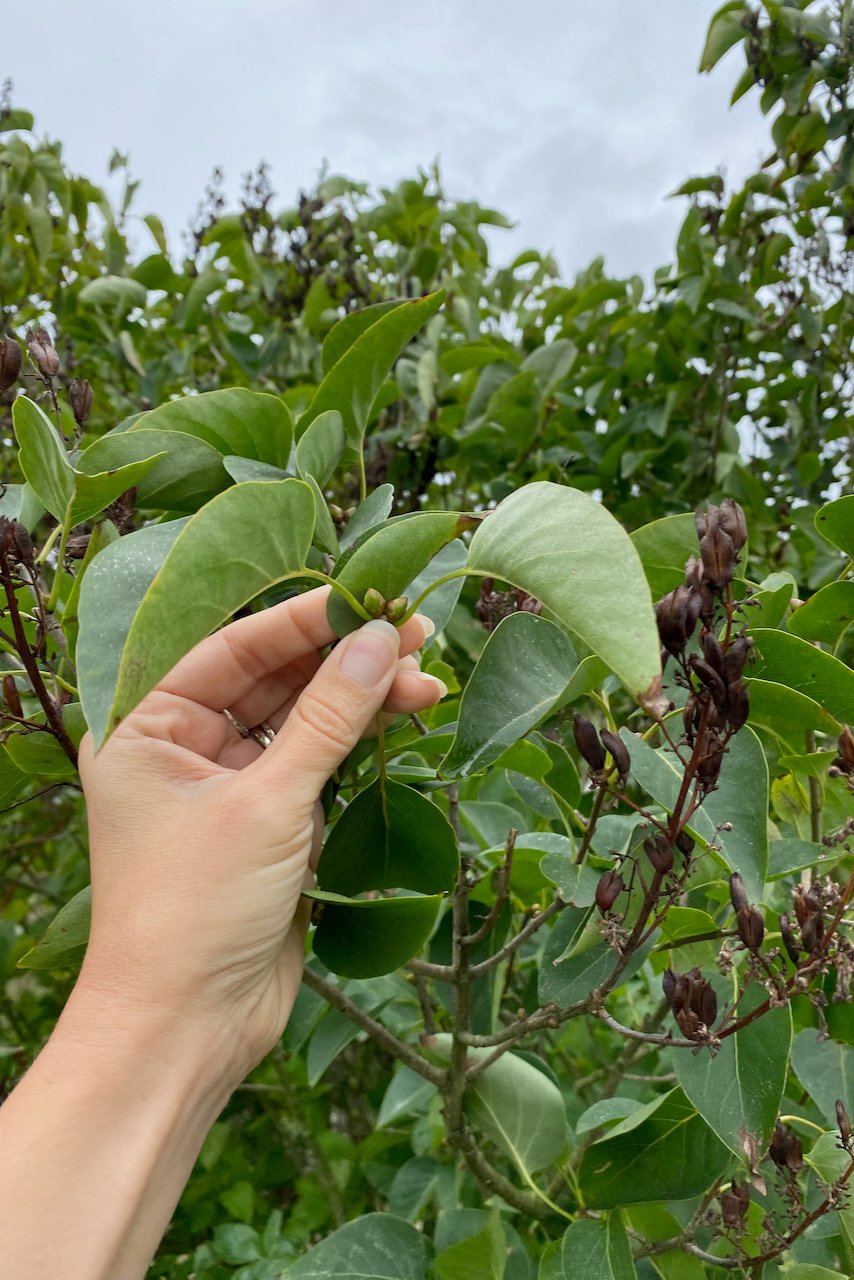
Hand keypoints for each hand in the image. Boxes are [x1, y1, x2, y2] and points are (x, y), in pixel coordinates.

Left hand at [76, 587, 440, 1085]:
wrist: (189, 1029)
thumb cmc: (195, 912)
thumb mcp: (267, 804)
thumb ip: (328, 718)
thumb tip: (380, 641)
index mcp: (146, 729)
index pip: (230, 649)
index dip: (302, 622)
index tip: (367, 599)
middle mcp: (182, 749)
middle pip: (272, 681)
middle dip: (343, 660)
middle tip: (415, 632)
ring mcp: (228, 787)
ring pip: (302, 721)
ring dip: (361, 700)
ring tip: (426, 679)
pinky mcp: (269, 824)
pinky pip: (317, 763)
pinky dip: (359, 743)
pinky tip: (404, 717)